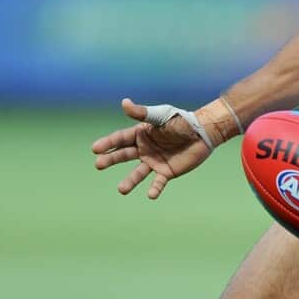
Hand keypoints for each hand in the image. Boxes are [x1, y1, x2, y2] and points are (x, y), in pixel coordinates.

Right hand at [92, 98, 213, 198]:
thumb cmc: (181, 121)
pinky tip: (150, 195)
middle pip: (123, 155)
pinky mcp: (167, 172)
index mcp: (140, 135)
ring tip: (121, 189)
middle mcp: (144, 149)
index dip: (108, 143)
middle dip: (110, 160)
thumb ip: (143, 113)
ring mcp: (154, 162)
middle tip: (98, 164)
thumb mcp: (161, 116)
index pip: (120, 139)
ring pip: (138, 173)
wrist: (203, 132)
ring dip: (130, 181)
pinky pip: (158, 182)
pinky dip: (154, 189)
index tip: (95, 149)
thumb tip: (124, 102)